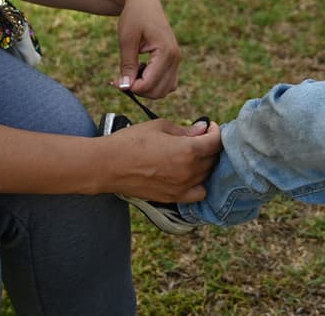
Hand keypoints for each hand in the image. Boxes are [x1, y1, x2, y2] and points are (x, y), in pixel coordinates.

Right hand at [102, 119, 221, 202]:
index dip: (217, 131)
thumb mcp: (159, 127)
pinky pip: (198, 193)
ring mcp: (181, 187)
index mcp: (187, 150)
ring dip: (206, 163)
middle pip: (213, 158)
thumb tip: (202, 129)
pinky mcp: (172, 198)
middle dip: (211, 145)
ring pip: (207, 175)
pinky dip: (199, 184)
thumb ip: (184, 130)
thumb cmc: (131, 141)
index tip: (210, 126)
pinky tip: (190, 174)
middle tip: (201, 137)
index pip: (216, 142)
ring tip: (195, 154)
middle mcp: (188, 171)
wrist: (107, 165)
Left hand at [115, 0, 180, 98]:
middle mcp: (175, 58)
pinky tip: (141, 72)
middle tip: (121, 79)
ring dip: (147, 89)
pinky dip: (154, 84)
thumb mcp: (127, 40)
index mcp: (166, 52)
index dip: (131, 88)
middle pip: (159, 91)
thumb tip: (126, 87)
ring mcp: (176, 60)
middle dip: (139, 90)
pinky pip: (168, 82)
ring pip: (165, 90)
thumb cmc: (134, 16)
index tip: (116, 81)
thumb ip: (128, 65)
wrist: (144, 1)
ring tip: (132, 73)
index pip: (149, 84)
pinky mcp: (173, 60)